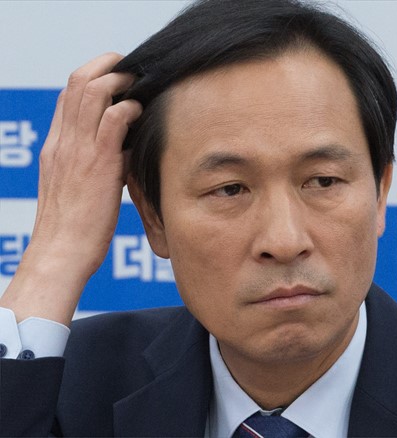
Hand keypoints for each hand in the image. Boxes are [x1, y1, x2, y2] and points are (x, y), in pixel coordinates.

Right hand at [0, 53, 142, 324]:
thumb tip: (123, 148)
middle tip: (131, 66)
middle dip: (107, 65)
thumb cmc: (74, 227)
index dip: (93, 76)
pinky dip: (129, 107)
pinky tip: (141, 111)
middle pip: (78, 82)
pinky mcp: (98, 163)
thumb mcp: (77, 186)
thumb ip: (93, 162)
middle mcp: (63, 141)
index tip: (115, 75)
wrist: (61, 253)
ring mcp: (78, 150)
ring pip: (92, 91)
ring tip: (139, 82)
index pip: (69, 95)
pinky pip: (112, 120)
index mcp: (56, 146)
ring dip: (120, 79)